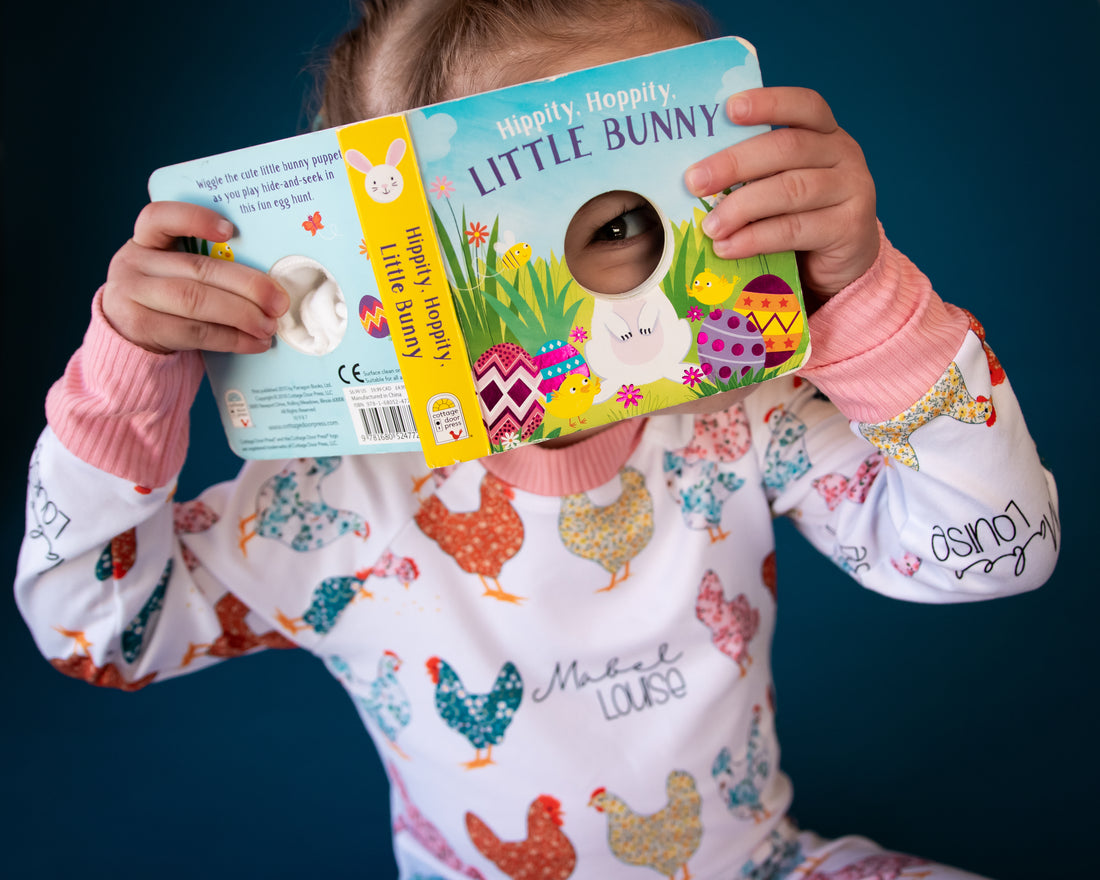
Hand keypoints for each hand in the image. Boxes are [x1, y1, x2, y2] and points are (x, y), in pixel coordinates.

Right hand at [102, 201, 288, 353]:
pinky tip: (254, 343)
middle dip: (246, 285)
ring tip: (268, 326)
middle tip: (278, 302)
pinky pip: (194, 332)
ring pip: (195, 301)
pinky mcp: (141, 327)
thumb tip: (269, 282)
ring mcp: (132, 295)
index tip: (230, 230)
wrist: (129, 336)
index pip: (160, 217)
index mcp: (146, 239)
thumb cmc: (167, 299)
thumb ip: (207, 266)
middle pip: (198, 269)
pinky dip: (231, 338)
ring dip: (241, 315)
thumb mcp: (174, 272)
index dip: (195, 220)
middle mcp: (133, 263)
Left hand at [684, 87, 878, 297]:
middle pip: (787, 148)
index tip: (729, 108)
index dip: (768, 103)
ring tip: (710, 227)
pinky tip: (728, 247)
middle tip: (694, 181)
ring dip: (741, 208)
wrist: (841, 263)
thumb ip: (755, 172)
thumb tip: (695, 176)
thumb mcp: (781, 184)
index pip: (804, 105)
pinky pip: (794, 229)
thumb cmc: (800, 215)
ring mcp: (852, 189)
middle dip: (735, 163)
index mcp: (825, 133)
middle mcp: (844, 154)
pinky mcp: (848, 228)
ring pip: (790, 190)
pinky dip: (755, 239)